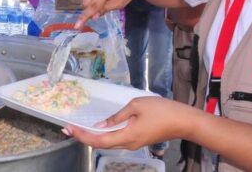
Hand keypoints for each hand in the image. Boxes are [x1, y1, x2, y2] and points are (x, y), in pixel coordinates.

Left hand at [65, 97, 200, 149]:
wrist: (183, 121)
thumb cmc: (161, 110)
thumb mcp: (136, 106)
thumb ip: (116, 116)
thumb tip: (100, 125)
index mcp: (126, 136)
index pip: (98, 140)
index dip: (82, 135)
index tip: (69, 128)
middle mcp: (128, 144)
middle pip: (101, 144)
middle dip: (83, 136)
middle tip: (68, 128)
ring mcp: (134, 144)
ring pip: (108, 143)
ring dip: (93, 136)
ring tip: (79, 128)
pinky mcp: (138, 140)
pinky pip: (117, 140)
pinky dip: (104, 135)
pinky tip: (99, 128)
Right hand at [74, 0, 145, 28]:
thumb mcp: (120, 3)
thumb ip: (106, 9)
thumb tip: (93, 16)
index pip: (93, 5)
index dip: (85, 16)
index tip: (77, 26)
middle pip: (86, 1)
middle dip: (89, 9)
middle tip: (99, 14)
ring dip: (92, 3)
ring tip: (106, 2)